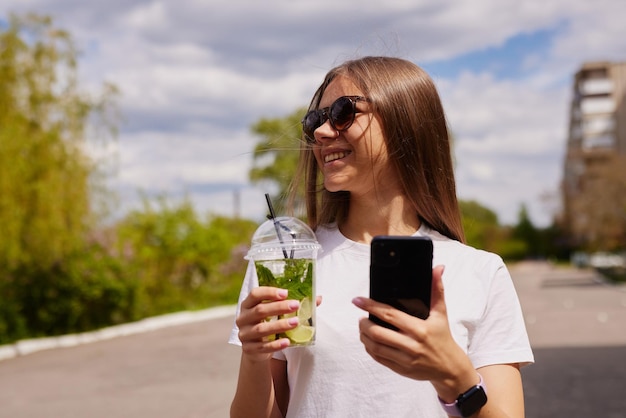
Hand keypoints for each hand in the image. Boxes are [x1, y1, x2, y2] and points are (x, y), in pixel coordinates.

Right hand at [236, 287, 299, 361]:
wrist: (257, 348)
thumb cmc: (268, 323)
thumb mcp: (277, 313)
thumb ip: (293, 304)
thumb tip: (318, 298)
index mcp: (248, 304)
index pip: (255, 294)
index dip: (269, 292)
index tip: (286, 293)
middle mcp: (243, 318)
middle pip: (259, 310)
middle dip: (279, 307)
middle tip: (296, 305)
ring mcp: (244, 334)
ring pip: (261, 329)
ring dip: (279, 325)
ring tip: (295, 322)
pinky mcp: (249, 349)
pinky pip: (262, 347)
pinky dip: (276, 344)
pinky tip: (287, 342)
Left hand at [352, 265, 475, 398]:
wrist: (450, 368)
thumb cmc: (443, 338)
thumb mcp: (441, 313)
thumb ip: (437, 290)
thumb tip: (438, 269)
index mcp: (419, 329)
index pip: (390, 315)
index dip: (371, 306)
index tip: (358, 301)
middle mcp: (411, 345)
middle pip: (378, 333)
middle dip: (364, 324)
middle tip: (361, 317)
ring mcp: (405, 359)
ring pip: (376, 347)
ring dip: (364, 336)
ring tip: (363, 327)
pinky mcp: (401, 369)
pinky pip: (379, 359)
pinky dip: (370, 349)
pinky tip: (368, 341)